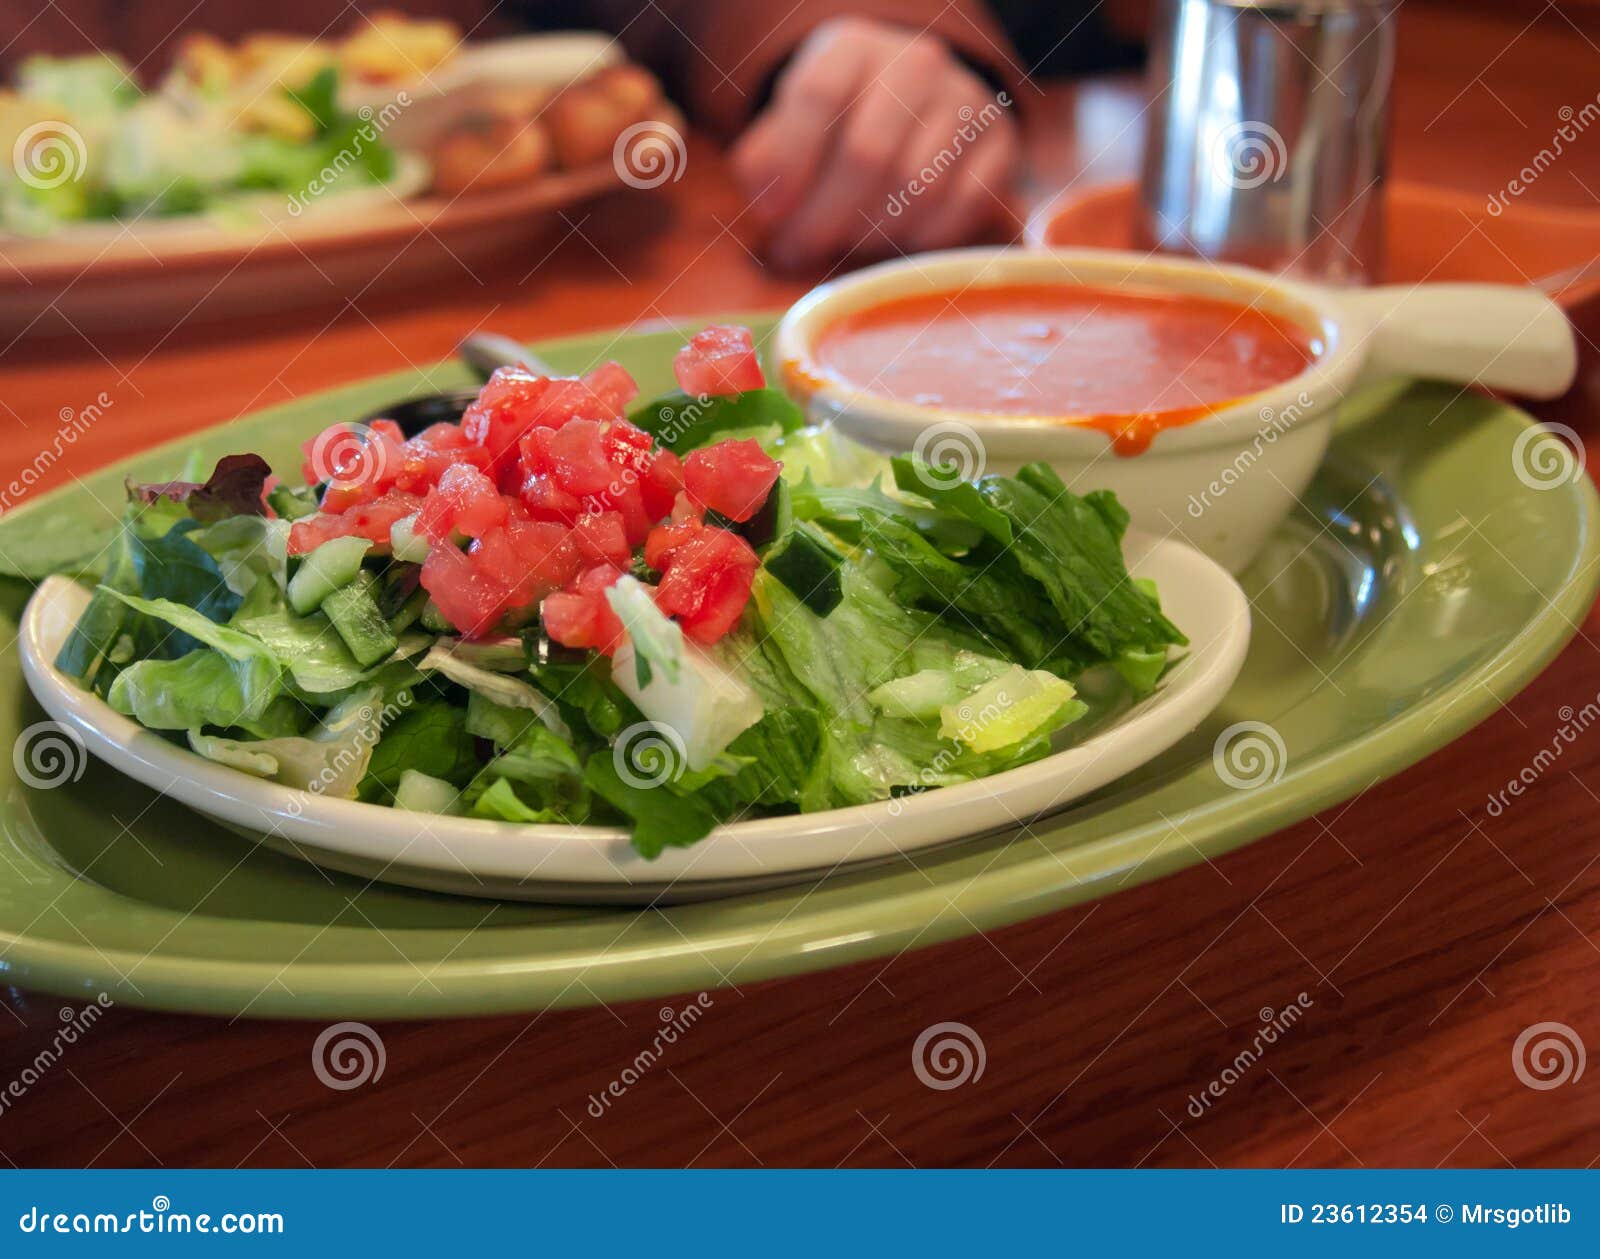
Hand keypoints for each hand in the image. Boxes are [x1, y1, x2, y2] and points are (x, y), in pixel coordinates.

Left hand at [731, 17, 1018, 268]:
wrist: (911, 102)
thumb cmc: (836, 124)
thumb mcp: (787, 126)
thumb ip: (764, 161)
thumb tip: (768, 207)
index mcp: (853, 47)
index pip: (817, 96)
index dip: (788, 163)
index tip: (768, 214)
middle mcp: (915, 64)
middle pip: (867, 153)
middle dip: (824, 219)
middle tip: (796, 253)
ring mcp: (964, 100)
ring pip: (915, 187)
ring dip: (869, 234)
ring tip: (841, 247)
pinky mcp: (998, 141)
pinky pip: (961, 205)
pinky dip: (921, 237)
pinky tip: (892, 242)